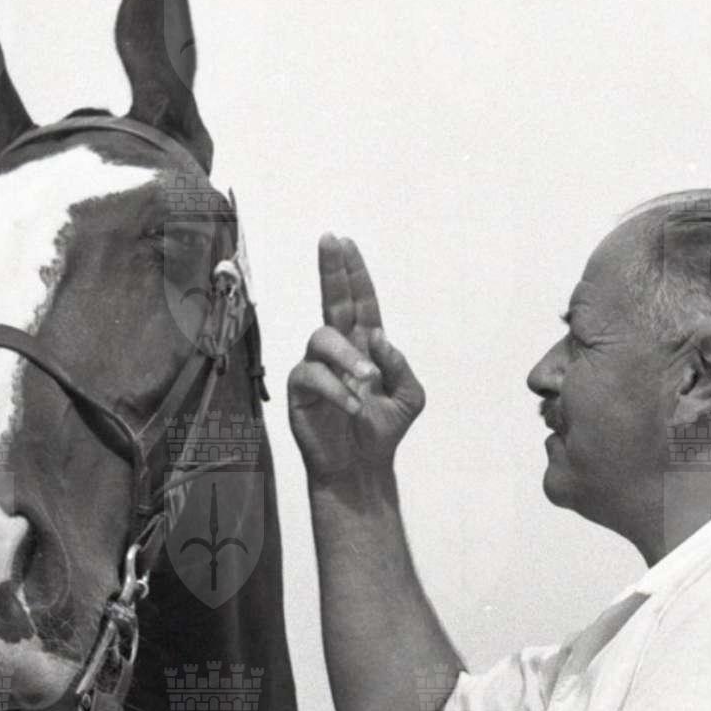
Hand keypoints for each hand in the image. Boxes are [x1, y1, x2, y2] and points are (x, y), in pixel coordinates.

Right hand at [287, 235, 425, 487]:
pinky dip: (335, 389)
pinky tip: (353, 406)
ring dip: (347, 356)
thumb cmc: (383, 431)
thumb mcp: (410, 397)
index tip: (345, 242)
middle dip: (332, 270)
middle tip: (330, 242)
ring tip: (366, 381)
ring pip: (322, 337)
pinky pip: (312, 375)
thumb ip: (400, 365)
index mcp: (366, 345)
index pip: (360, 301)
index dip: (353, 272)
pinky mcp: (301, 389)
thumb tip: (379, 338)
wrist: (361, 468)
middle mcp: (339, 349)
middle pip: (333, 300)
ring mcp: (317, 367)